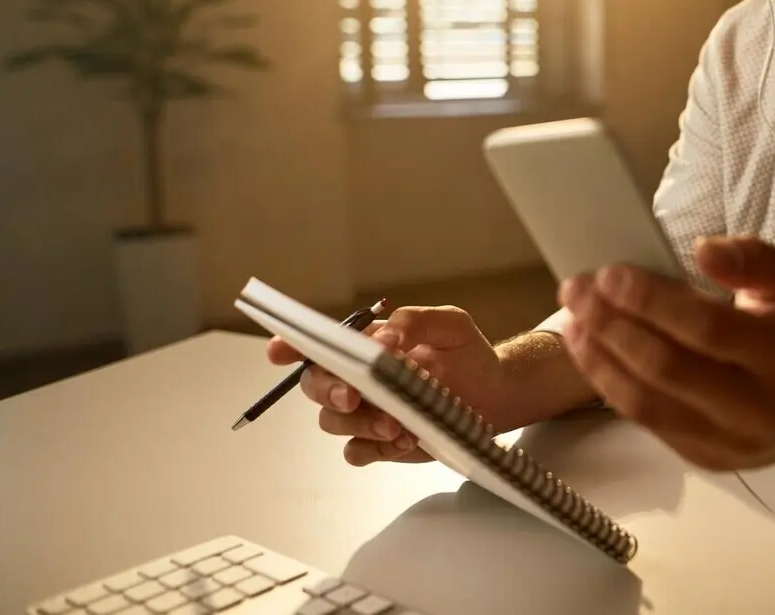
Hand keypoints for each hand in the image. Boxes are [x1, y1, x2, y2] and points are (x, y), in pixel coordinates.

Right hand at [266, 305, 513, 466]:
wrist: (495, 394)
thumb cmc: (468, 353)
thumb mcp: (449, 324)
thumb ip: (413, 322)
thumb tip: (383, 337)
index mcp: (367, 344)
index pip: (320, 344)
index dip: (292, 346)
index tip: (279, 351)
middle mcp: (358, 378)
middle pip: (315, 385)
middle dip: (327, 391)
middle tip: (353, 396)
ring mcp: (367, 413)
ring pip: (332, 422)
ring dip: (358, 423)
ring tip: (396, 424)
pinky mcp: (381, 443)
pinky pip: (355, 452)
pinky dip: (372, 448)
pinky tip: (402, 439)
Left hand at [557, 235, 774, 470]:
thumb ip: (755, 259)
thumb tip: (703, 251)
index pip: (708, 330)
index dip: (653, 301)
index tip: (610, 273)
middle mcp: (757, 408)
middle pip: (669, 369)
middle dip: (613, 326)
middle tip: (576, 289)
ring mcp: (728, 443)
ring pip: (648, 404)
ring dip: (600, 358)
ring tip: (573, 319)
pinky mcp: (704, 459)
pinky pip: (647, 422)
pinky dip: (610, 383)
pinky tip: (591, 350)